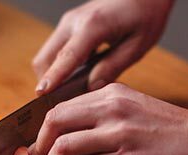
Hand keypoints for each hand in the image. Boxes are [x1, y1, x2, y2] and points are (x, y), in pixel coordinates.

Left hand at [29, 83, 187, 154]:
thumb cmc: (177, 133)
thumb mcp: (137, 109)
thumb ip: (108, 114)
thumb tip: (73, 135)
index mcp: (112, 94)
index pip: (59, 108)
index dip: (43, 133)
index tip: (42, 149)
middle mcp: (112, 109)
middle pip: (54, 124)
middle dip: (40, 149)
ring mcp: (119, 135)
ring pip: (63, 148)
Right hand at [33, 0, 174, 94]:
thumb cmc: (145, 15)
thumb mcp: (137, 46)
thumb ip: (113, 67)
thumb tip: (91, 87)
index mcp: (93, 26)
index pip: (67, 57)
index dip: (54, 77)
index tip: (41, 94)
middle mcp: (74, 21)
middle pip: (45, 58)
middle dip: (47, 82)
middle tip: (58, 106)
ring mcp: (69, 22)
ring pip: (47, 54)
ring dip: (52, 75)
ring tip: (68, 95)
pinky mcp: (70, 25)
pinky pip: (56, 50)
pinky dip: (59, 66)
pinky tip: (76, 79)